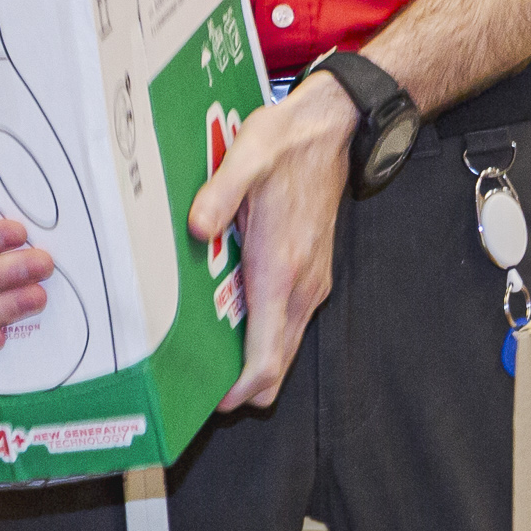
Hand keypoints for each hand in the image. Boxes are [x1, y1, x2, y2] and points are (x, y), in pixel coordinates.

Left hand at [188, 71, 352, 411]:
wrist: (334, 128)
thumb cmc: (288, 144)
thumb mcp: (247, 157)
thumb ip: (219, 194)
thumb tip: (196, 228)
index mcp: (282, 270)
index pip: (267, 355)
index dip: (240, 389)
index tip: (212, 402)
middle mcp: (302, 287)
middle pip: (278, 366)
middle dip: (242, 386)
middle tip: (197, 385)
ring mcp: (311, 283)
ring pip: (284, 349)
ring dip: (253, 361)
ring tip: (208, 356)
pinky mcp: (312, 275)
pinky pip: (288, 327)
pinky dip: (264, 339)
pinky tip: (233, 320)